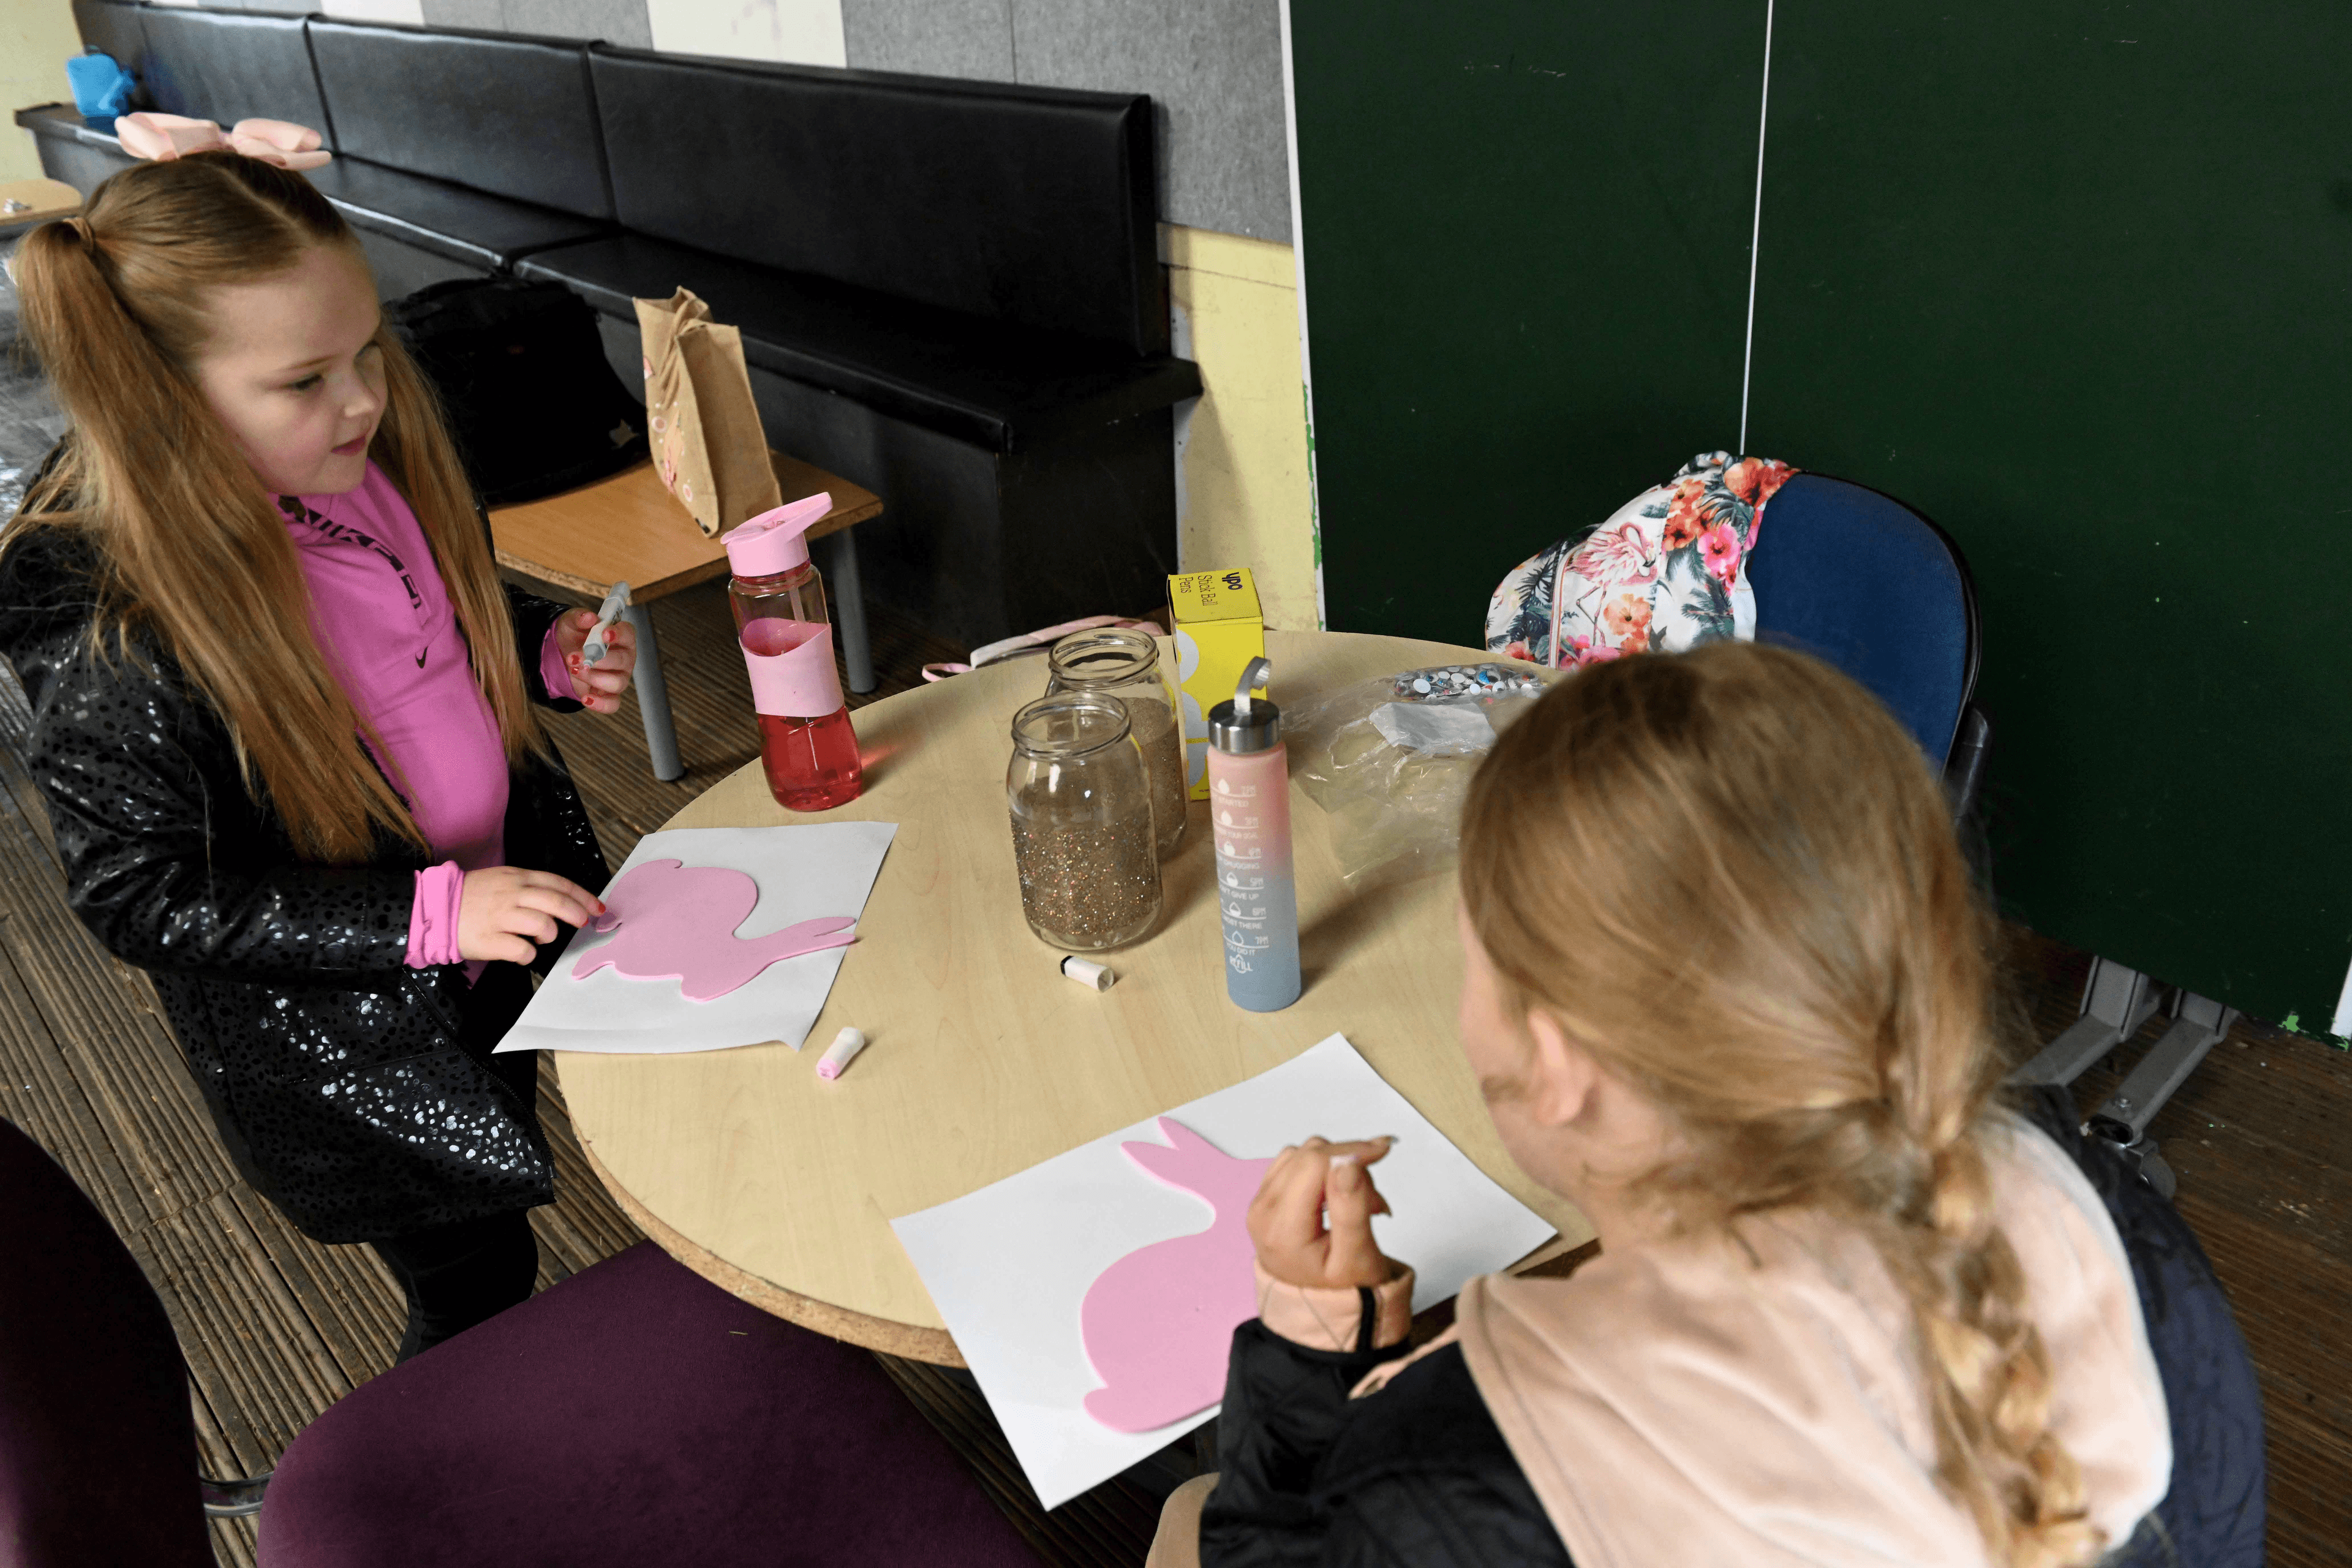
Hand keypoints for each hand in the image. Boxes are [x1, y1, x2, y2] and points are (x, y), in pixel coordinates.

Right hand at [458, 867, 604, 964]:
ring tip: (539, 939)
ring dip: (549, 935)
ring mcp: (500, 916)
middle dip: (577, 914)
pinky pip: (522, 950)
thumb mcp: (501, 880)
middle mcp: (511, 894)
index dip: (582, 896)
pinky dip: (528, 955)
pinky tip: (521, 952)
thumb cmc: (470, 898)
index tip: (597, 907)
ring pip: (543, 925)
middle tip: (583, 923)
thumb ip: (529, 888)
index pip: (559, 883)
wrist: (434, 908)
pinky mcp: (489, 939)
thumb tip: (560, 903)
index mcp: (517, 877)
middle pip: (557, 902)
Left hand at [553, 609, 637, 714]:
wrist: (563, 653)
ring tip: (574, 670)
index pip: (628, 634)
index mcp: (620, 637)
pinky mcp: (609, 694)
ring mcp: (619, 677)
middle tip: (576, 657)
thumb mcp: (571, 622)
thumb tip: (589, 618)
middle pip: (622, 660)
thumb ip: (579, 617)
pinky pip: (613, 704)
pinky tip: (585, 698)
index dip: (619, 634)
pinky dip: (600, 704)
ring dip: (594, 678)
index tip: (604, 634)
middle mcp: (625, 658)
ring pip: (617, 683)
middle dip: (599, 659)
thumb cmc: (575, 635)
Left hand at [1247, 1136, 1399, 1289]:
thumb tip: (1347, 1162)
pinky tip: (1339, 1196)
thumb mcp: (1357, 1257)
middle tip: (1374, 1200)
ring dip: (1337, 1167)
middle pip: (1308, 1154)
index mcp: (1281, 1228)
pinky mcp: (1268, 1197)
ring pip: (1303, 1154)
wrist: (1321, 1311)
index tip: (1383, 1151)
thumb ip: (1352, 1208)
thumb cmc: (1343, 1291)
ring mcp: (1261, 1203)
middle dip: (1349, 1164)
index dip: (1351, 1151)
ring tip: (1359, 1204)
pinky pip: (1296, 1163)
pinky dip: (1323, 1170)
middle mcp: (1263, 1211)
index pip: (1314, 1163)